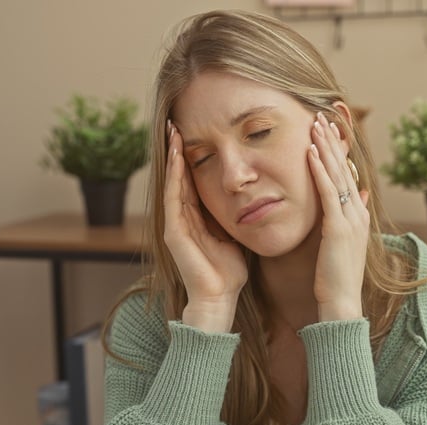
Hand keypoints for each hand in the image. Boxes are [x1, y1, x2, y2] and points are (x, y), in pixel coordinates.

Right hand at [163, 123, 247, 331]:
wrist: (220, 298)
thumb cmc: (231, 272)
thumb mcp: (237, 234)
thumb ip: (237, 215)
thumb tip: (253, 196)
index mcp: (196, 219)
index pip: (192, 181)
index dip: (191, 158)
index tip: (194, 134)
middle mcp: (182, 219)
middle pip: (178, 177)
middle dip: (177, 151)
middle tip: (176, 124)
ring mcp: (175, 225)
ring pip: (173, 183)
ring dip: (172, 157)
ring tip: (173, 132)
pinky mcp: (173, 232)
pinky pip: (173, 198)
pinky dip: (174, 176)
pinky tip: (176, 157)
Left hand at [308, 112, 368, 321]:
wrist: (340, 303)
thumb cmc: (335, 278)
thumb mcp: (343, 242)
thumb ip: (350, 216)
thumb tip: (358, 194)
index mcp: (357, 216)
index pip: (348, 176)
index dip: (339, 152)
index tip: (330, 130)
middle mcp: (357, 213)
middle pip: (345, 169)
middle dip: (333, 141)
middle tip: (323, 115)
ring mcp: (350, 219)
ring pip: (337, 174)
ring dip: (326, 147)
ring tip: (316, 123)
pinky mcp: (338, 227)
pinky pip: (328, 191)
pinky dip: (320, 170)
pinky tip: (310, 152)